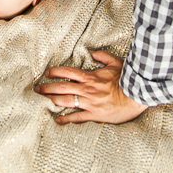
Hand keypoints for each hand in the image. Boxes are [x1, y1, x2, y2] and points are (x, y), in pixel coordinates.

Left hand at [34, 50, 148, 123]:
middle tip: (36, 89)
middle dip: (47, 87)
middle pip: (61, 87)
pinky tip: (57, 120)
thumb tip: (92, 52)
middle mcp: (86, 89)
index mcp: (90, 77)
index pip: (67, 72)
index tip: (47, 73)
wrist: (136, 95)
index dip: (55, 72)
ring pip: (65, 101)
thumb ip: (102, 56)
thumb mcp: (115, 63)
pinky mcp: (94, 114)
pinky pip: (77, 117)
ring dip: (52, 100)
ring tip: (41, 100)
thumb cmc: (126, 79)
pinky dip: (66, 119)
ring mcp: (89, 102)